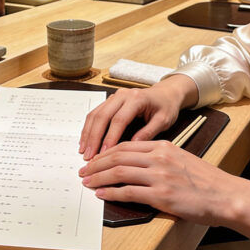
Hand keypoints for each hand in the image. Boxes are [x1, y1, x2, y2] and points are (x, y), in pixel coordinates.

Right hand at [79, 75, 196, 159]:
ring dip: (88, 133)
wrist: (166, 93)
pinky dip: (89, 127)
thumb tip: (132, 146)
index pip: (119, 120)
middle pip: (102, 116)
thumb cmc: (166, 106)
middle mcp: (123, 95)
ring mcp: (115, 96)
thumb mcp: (163, 120)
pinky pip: (96, 113)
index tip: (103, 154)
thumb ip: (148, 132)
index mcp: (136, 98)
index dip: (109, 138)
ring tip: (83, 151)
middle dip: (93, 138)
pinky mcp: (111, 100)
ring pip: (95, 114)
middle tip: (88, 156)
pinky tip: (86, 140)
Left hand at [79, 140, 249, 239]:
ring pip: (119, 172)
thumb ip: (157, 158)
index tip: (94, 159)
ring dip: (99, 177)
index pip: (126, 145)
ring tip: (88, 182)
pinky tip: (102, 194)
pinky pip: (129, 191)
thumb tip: (134, 165)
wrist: (224, 195)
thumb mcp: (179, 159)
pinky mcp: (161, 195)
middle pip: (118, 156)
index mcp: (162, 146)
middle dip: (97, 163)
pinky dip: (112, 192)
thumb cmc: (204, 180)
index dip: (106, 152)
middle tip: (84, 170)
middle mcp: (159, 157)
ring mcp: (159, 176)